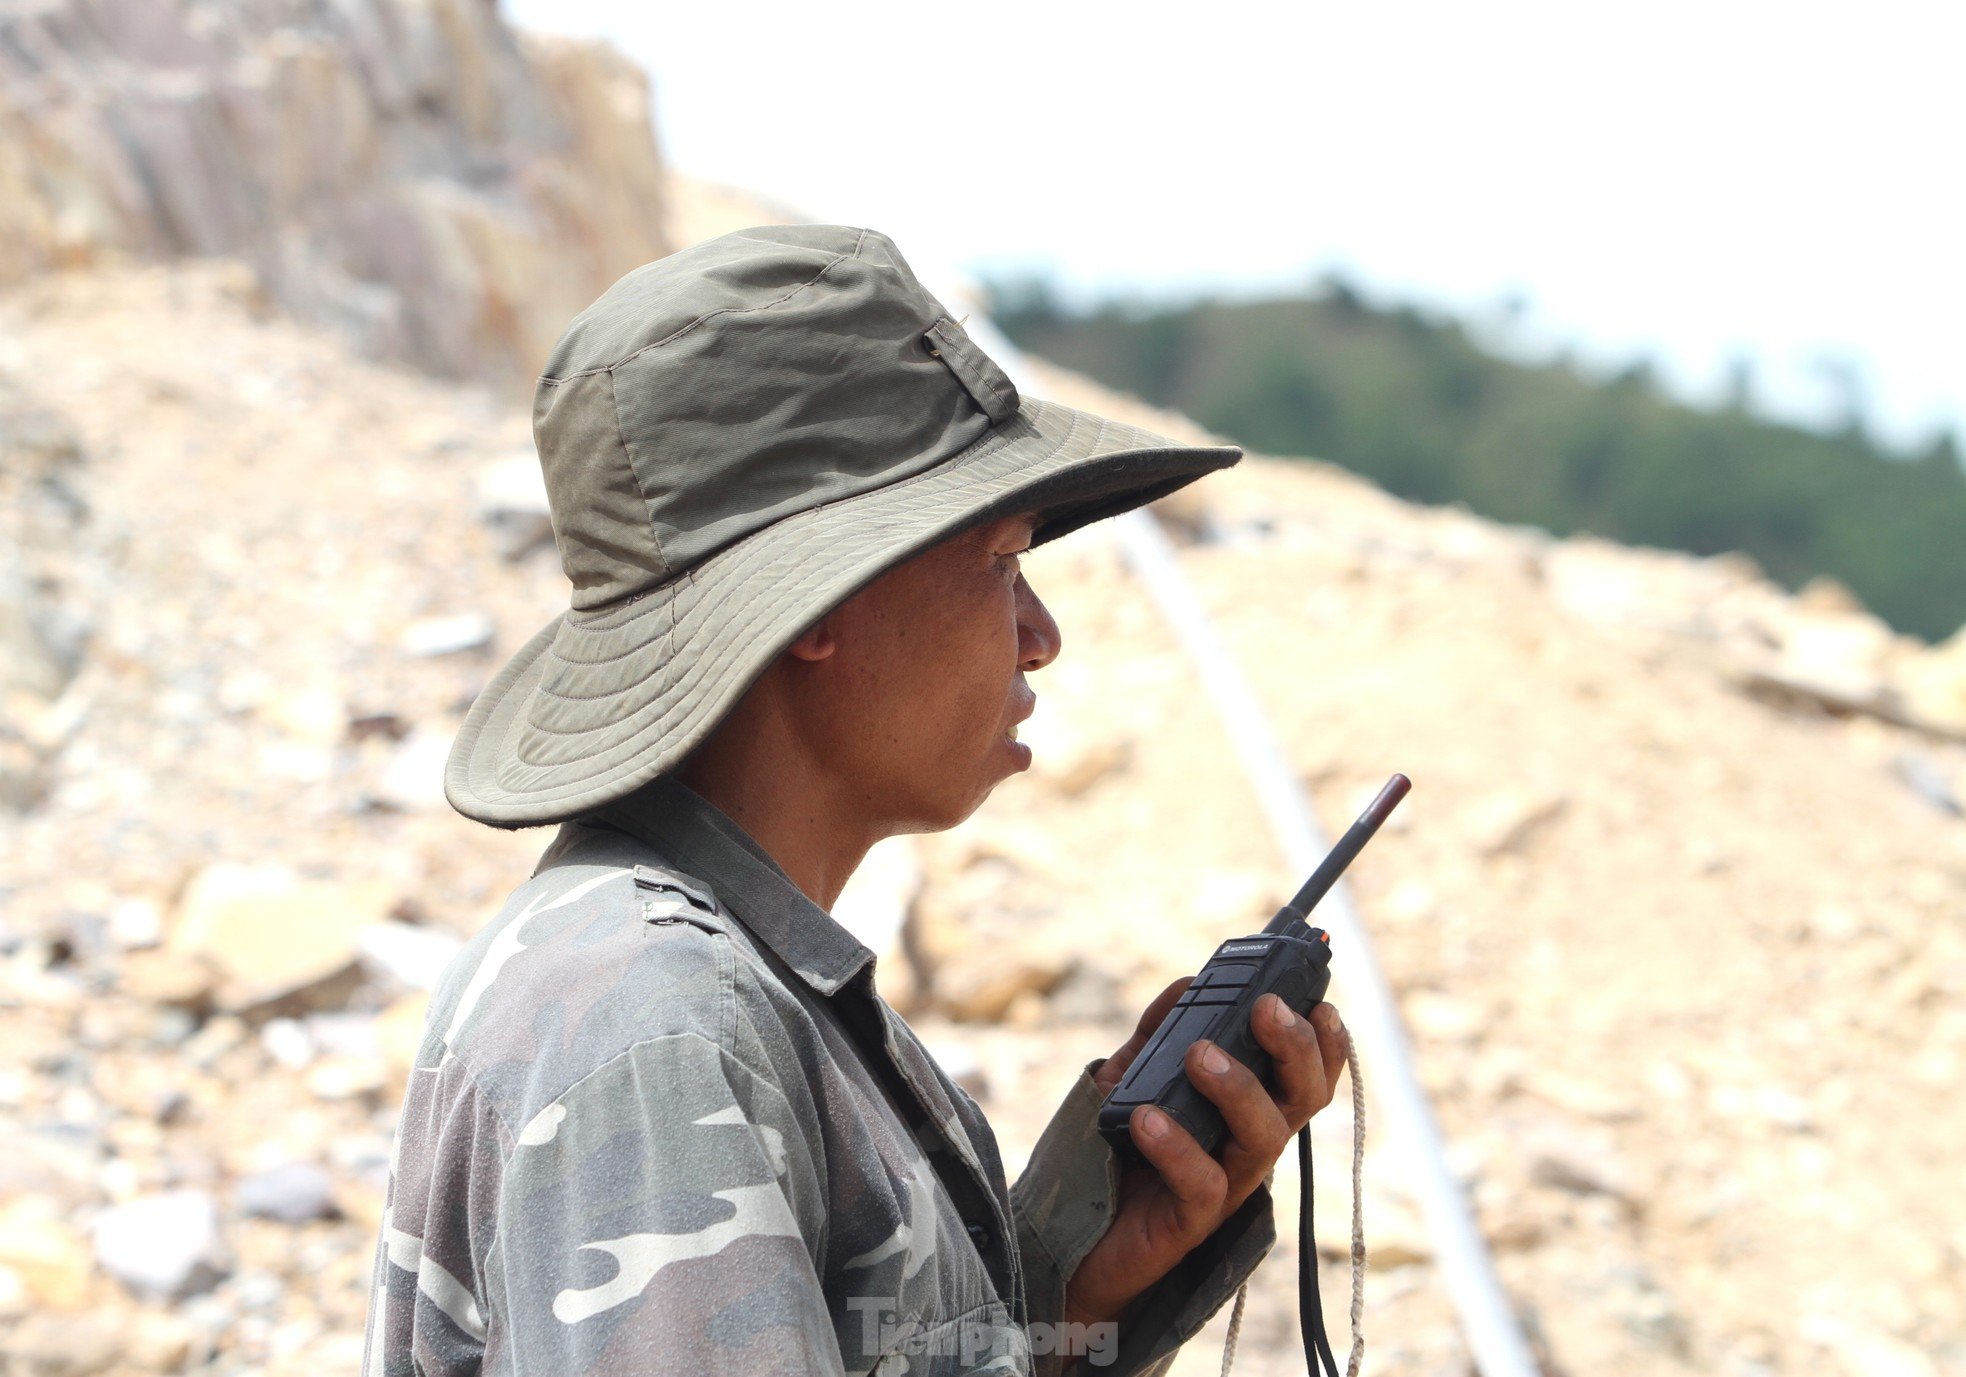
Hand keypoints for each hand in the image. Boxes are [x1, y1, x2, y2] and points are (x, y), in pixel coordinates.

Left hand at [1064, 977, 1348, 1328]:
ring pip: (1264, 1138)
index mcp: (1246, 1111)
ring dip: (1239, 1089)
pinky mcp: (1190, 1222)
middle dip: (1295, 1049)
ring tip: (1199, 1054)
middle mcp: (1247, 1147)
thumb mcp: (1132, 1080)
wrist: (1072, 1238)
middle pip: (1303, 1099)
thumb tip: (1189, 983)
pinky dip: (1178, 1147)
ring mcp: (1225, 1185)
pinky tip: (1146, 1119)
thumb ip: (1158, 1035)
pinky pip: (1203, 1184)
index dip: (1325, 1042)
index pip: (1305, 1075)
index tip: (1318, 1002)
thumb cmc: (1114, 1154)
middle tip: (1266, 1009)